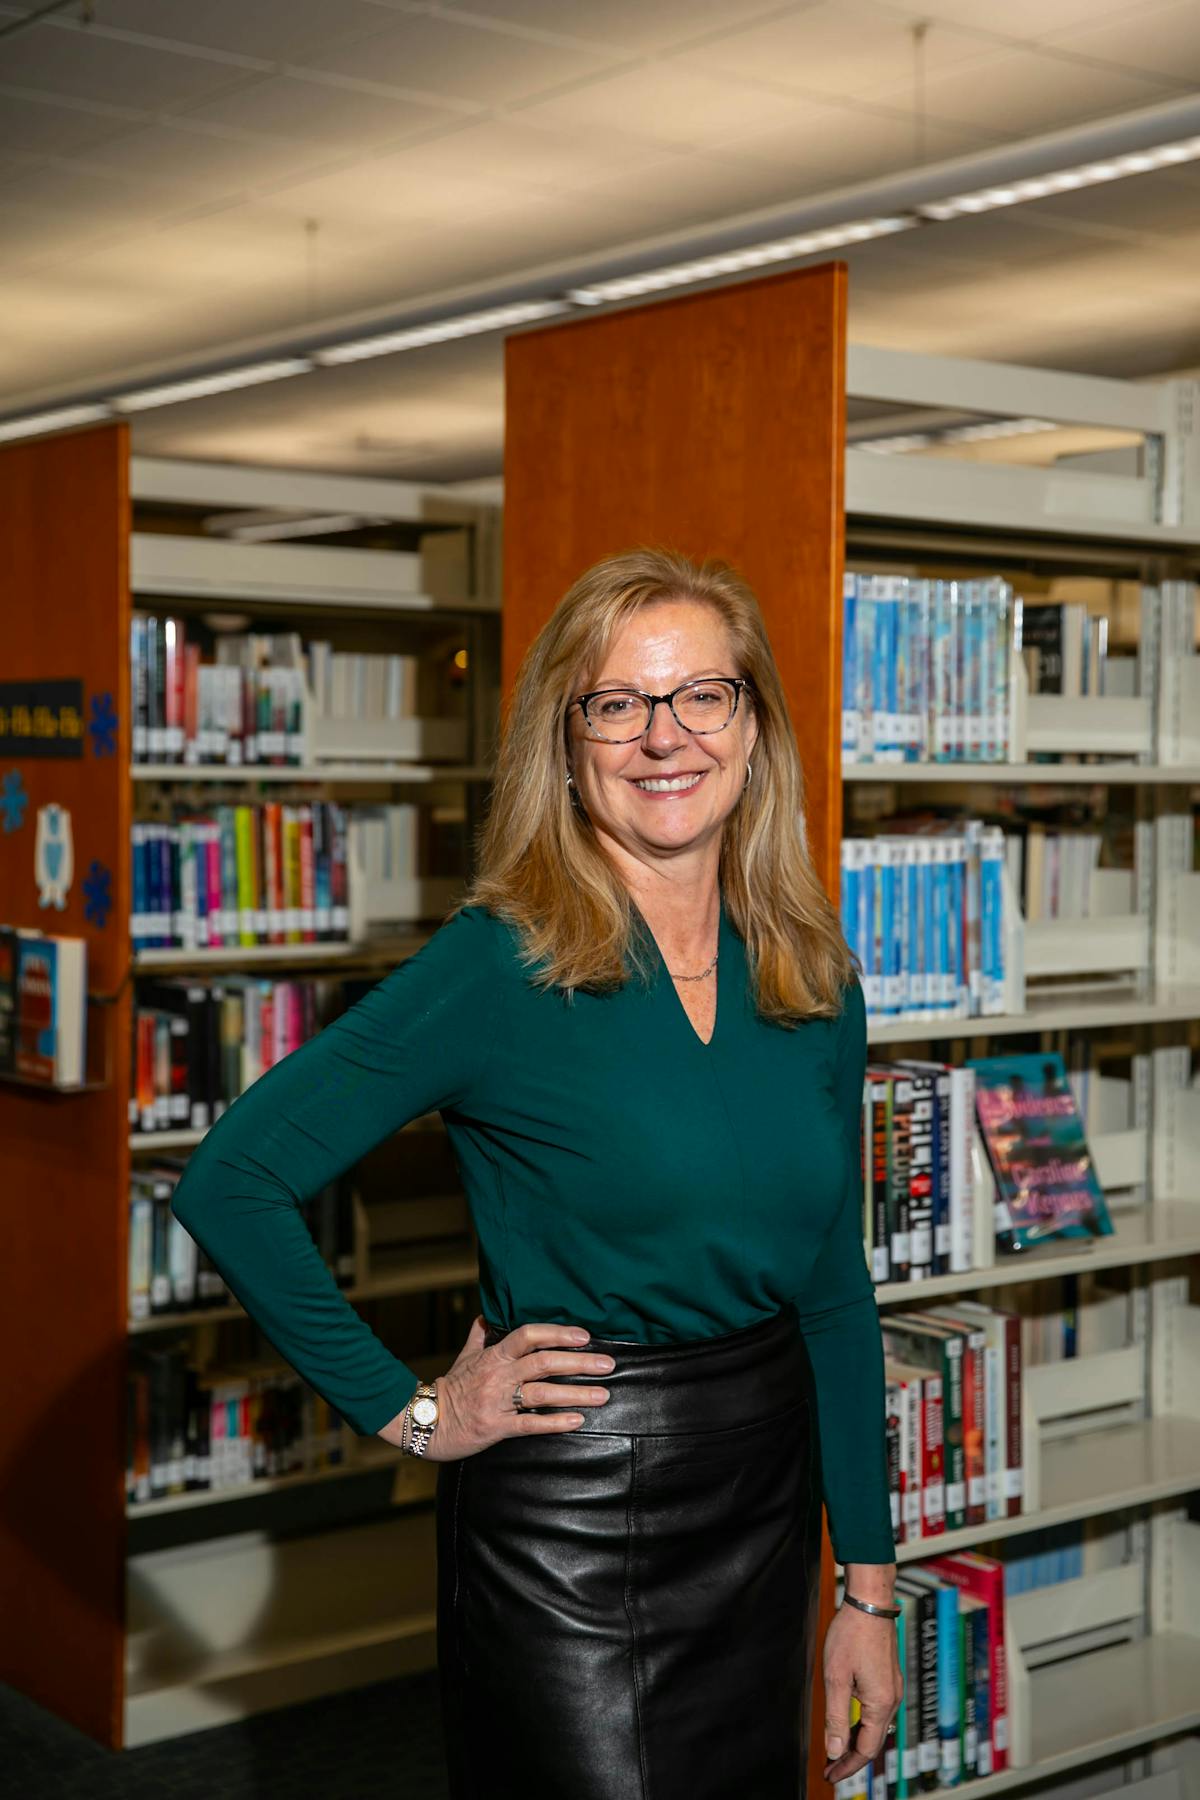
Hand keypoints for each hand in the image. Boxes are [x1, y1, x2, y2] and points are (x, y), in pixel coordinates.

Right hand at [377, 1315, 613, 1459]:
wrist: (427, 1422)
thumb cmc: (449, 1388)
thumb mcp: (464, 1357)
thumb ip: (478, 1336)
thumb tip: (486, 1316)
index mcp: (493, 1355)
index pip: (528, 1335)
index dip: (558, 1333)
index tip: (585, 1336)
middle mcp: (498, 1375)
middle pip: (544, 1362)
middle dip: (579, 1362)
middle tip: (608, 1364)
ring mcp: (498, 1401)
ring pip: (542, 1393)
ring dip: (576, 1393)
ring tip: (602, 1394)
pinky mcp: (497, 1427)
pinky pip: (530, 1424)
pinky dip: (555, 1422)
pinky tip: (578, 1421)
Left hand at [821, 1602, 902, 1785]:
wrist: (869, 1603)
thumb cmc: (852, 1635)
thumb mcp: (836, 1678)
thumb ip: (836, 1717)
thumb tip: (835, 1750)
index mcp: (881, 1704)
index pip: (866, 1750)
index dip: (848, 1766)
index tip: (830, 1775)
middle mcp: (892, 1699)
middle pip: (874, 1741)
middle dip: (852, 1758)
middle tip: (831, 1768)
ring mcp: (892, 1688)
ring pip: (876, 1727)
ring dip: (857, 1740)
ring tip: (836, 1749)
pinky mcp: (889, 1678)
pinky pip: (877, 1711)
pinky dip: (863, 1723)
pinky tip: (849, 1722)